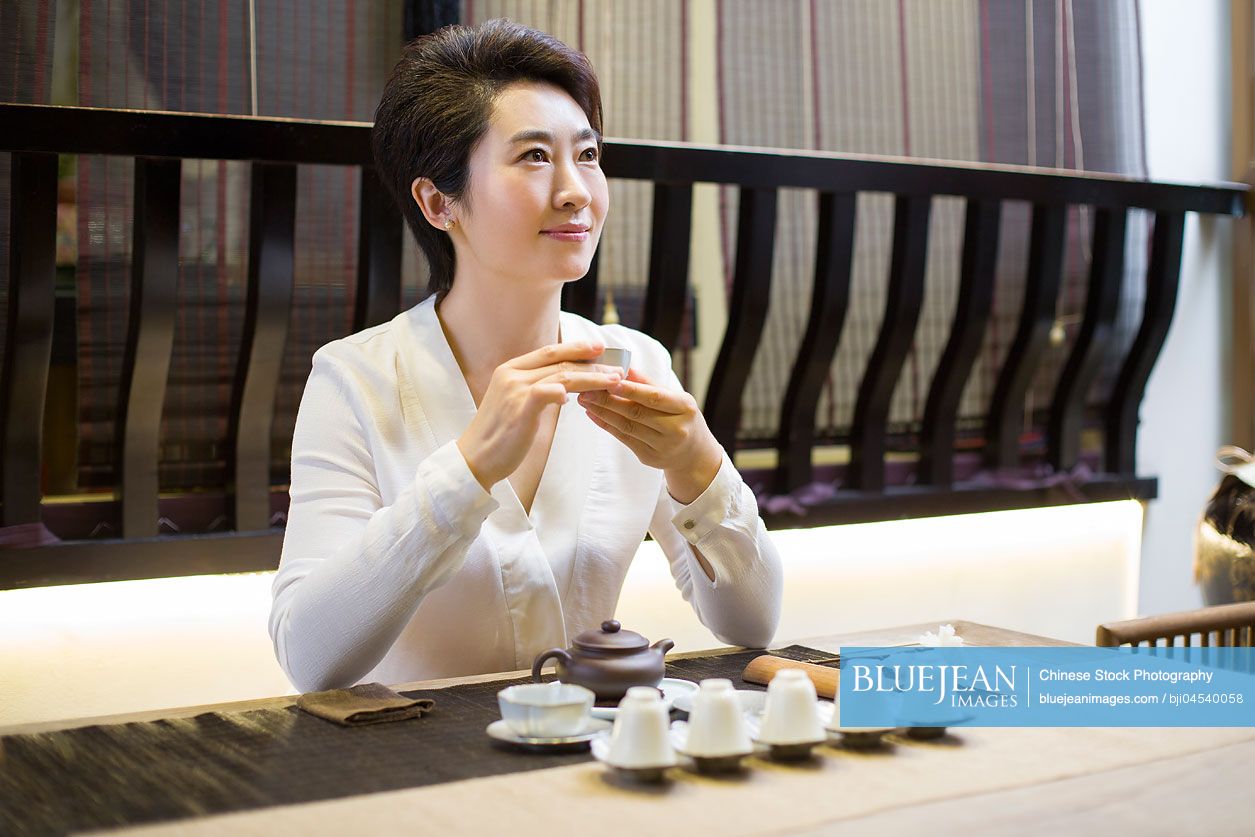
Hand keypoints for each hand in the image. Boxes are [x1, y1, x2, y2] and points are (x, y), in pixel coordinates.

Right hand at [458, 341, 621, 489]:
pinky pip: (548, 392)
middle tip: (617, 365)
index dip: (576, 348)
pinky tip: (581, 397)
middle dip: (592, 362)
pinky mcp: (520, 408)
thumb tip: (563, 387)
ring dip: (592, 378)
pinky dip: (566, 391)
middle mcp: (512, 374)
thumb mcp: (515, 403)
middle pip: (560, 360)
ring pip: (562, 375)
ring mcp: (515, 389)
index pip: (549, 351)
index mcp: (510, 369)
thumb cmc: (499, 434)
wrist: (475, 458)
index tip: (599, 348)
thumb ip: (535, 389)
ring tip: (614, 380)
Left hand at [577, 368, 722, 503]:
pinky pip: (623, 439)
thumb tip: (625, 368)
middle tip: (587, 388)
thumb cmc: (681, 417)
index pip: (654, 397)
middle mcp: (676, 429)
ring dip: (603, 412)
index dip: (631, 389)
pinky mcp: (649, 457)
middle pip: (636, 412)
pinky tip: (593, 414)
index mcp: (684, 408)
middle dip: (608, 400)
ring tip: (586, 399)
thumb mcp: (675, 398)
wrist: (693, 453)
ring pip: (626, 426)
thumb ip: (650, 383)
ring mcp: (662, 446)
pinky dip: (606, 425)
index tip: (610, 379)